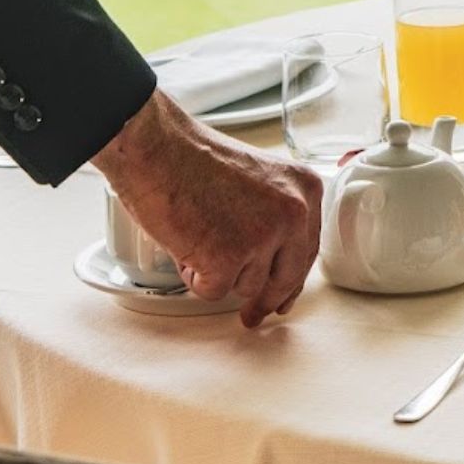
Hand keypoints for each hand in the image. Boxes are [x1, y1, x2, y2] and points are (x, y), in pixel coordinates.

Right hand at [92, 90, 323, 327]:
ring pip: (248, 287)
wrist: (155, 148)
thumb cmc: (193, 159)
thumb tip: (275, 268)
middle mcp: (293, 212)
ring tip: (199, 236)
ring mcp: (263, 236)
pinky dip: (194, 277)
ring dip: (220, 274)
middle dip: (265, 300)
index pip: (307, 251)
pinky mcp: (228, 258)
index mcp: (305, 189)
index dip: (291, 281)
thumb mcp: (258, 181)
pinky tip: (186, 245)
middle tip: (250, 315)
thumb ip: (274, 217)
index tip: (282, 300)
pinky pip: (214, 291)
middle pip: (285, 279)